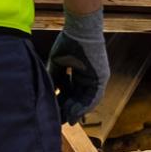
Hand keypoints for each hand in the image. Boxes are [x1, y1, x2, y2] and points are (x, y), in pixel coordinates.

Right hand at [48, 9, 109, 124]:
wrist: (79, 29)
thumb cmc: (68, 42)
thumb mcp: (57, 64)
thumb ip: (54, 79)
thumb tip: (48, 95)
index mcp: (79, 73)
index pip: (71, 92)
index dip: (62, 103)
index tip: (53, 113)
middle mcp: (89, 77)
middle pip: (78, 97)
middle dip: (68, 110)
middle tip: (58, 122)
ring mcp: (97, 77)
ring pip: (87, 99)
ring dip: (76, 111)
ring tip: (66, 122)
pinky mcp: (102, 77)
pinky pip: (94, 96)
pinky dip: (85, 106)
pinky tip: (75, 115)